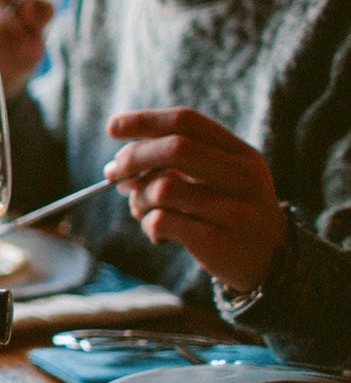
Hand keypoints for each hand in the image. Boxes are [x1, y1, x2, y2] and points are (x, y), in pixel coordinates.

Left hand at [103, 109, 285, 292]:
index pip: (187, 122)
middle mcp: (243, 176)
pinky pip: (162, 221)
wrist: (270, 260)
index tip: (112, 127)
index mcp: (240, 153)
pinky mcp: (217, 240)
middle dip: (134, 158)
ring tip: (143, 211)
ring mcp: (234, 209)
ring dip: (139, 199)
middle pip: (176, 148)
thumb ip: (174, 166)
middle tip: (113, 175)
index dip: (145, 121)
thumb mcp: (214, 180)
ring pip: (163, 188)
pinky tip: (158, 234)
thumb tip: (117, 165)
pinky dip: (149, 225)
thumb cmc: (228, 212)